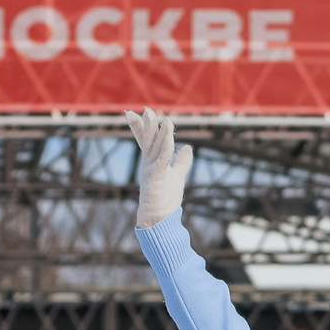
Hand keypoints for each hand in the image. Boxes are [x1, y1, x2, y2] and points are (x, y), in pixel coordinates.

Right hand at [123, 110, 191, 228]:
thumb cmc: (166, 200)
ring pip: (153, 147)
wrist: (160, 220)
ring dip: (156, 131)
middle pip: (146, 140)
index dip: (143, 126)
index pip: (146, 140)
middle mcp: (148, 164)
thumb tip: (187, 147)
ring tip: (158, 116)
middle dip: (146, 125)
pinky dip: (165, 147)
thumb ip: (182, 162)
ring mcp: (150, 171)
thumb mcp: (177, 176)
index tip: (141, 112)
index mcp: (151, 162)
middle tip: (146, 109)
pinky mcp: (155, 179)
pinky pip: (161, 159)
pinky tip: (168, 136)